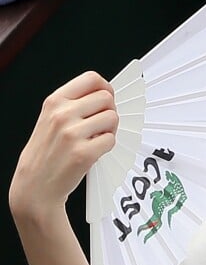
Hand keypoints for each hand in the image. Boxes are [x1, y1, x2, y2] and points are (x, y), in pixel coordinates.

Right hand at [9, 71, 117, 222]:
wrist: (34, 186)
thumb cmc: (46, 152)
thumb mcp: (50, 118)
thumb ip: (74, 103)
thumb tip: (105, 93)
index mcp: (54, 101)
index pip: (91, 79)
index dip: (105, 87)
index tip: (106, 98)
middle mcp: (62, 114)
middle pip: (107, 98)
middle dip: (109, 111)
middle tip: (100, 124)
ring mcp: (73, 134)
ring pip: (113, 118)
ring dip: (110, 129)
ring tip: (95, 138)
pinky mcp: (84, 153)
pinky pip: (111, 140)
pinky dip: (107, 146)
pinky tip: (93, 151)